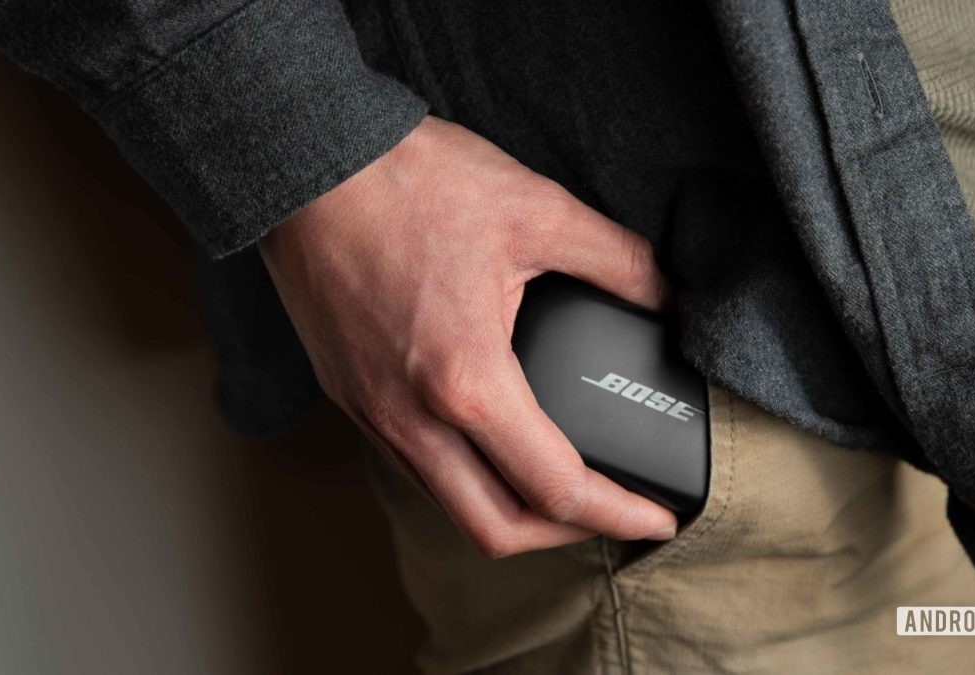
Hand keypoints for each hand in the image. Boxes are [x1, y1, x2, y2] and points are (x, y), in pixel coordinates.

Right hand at [258, 116, 677, 557]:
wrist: (304, 163)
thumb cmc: (408, 182)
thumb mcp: (537, 210)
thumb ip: (620, 261)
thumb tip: (670, 298)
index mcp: (465, 381)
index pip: (556, 487)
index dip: (619, 513)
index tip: (657, 519)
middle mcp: (411, 416)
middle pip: (495, 530)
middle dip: (565, 537)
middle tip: (610, 512)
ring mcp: (371, 412)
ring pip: (446, 506)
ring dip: (509, 513)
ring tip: (556, 485)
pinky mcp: (348, 395)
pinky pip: (411, 469)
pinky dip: (462, 480)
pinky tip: (489, 443)